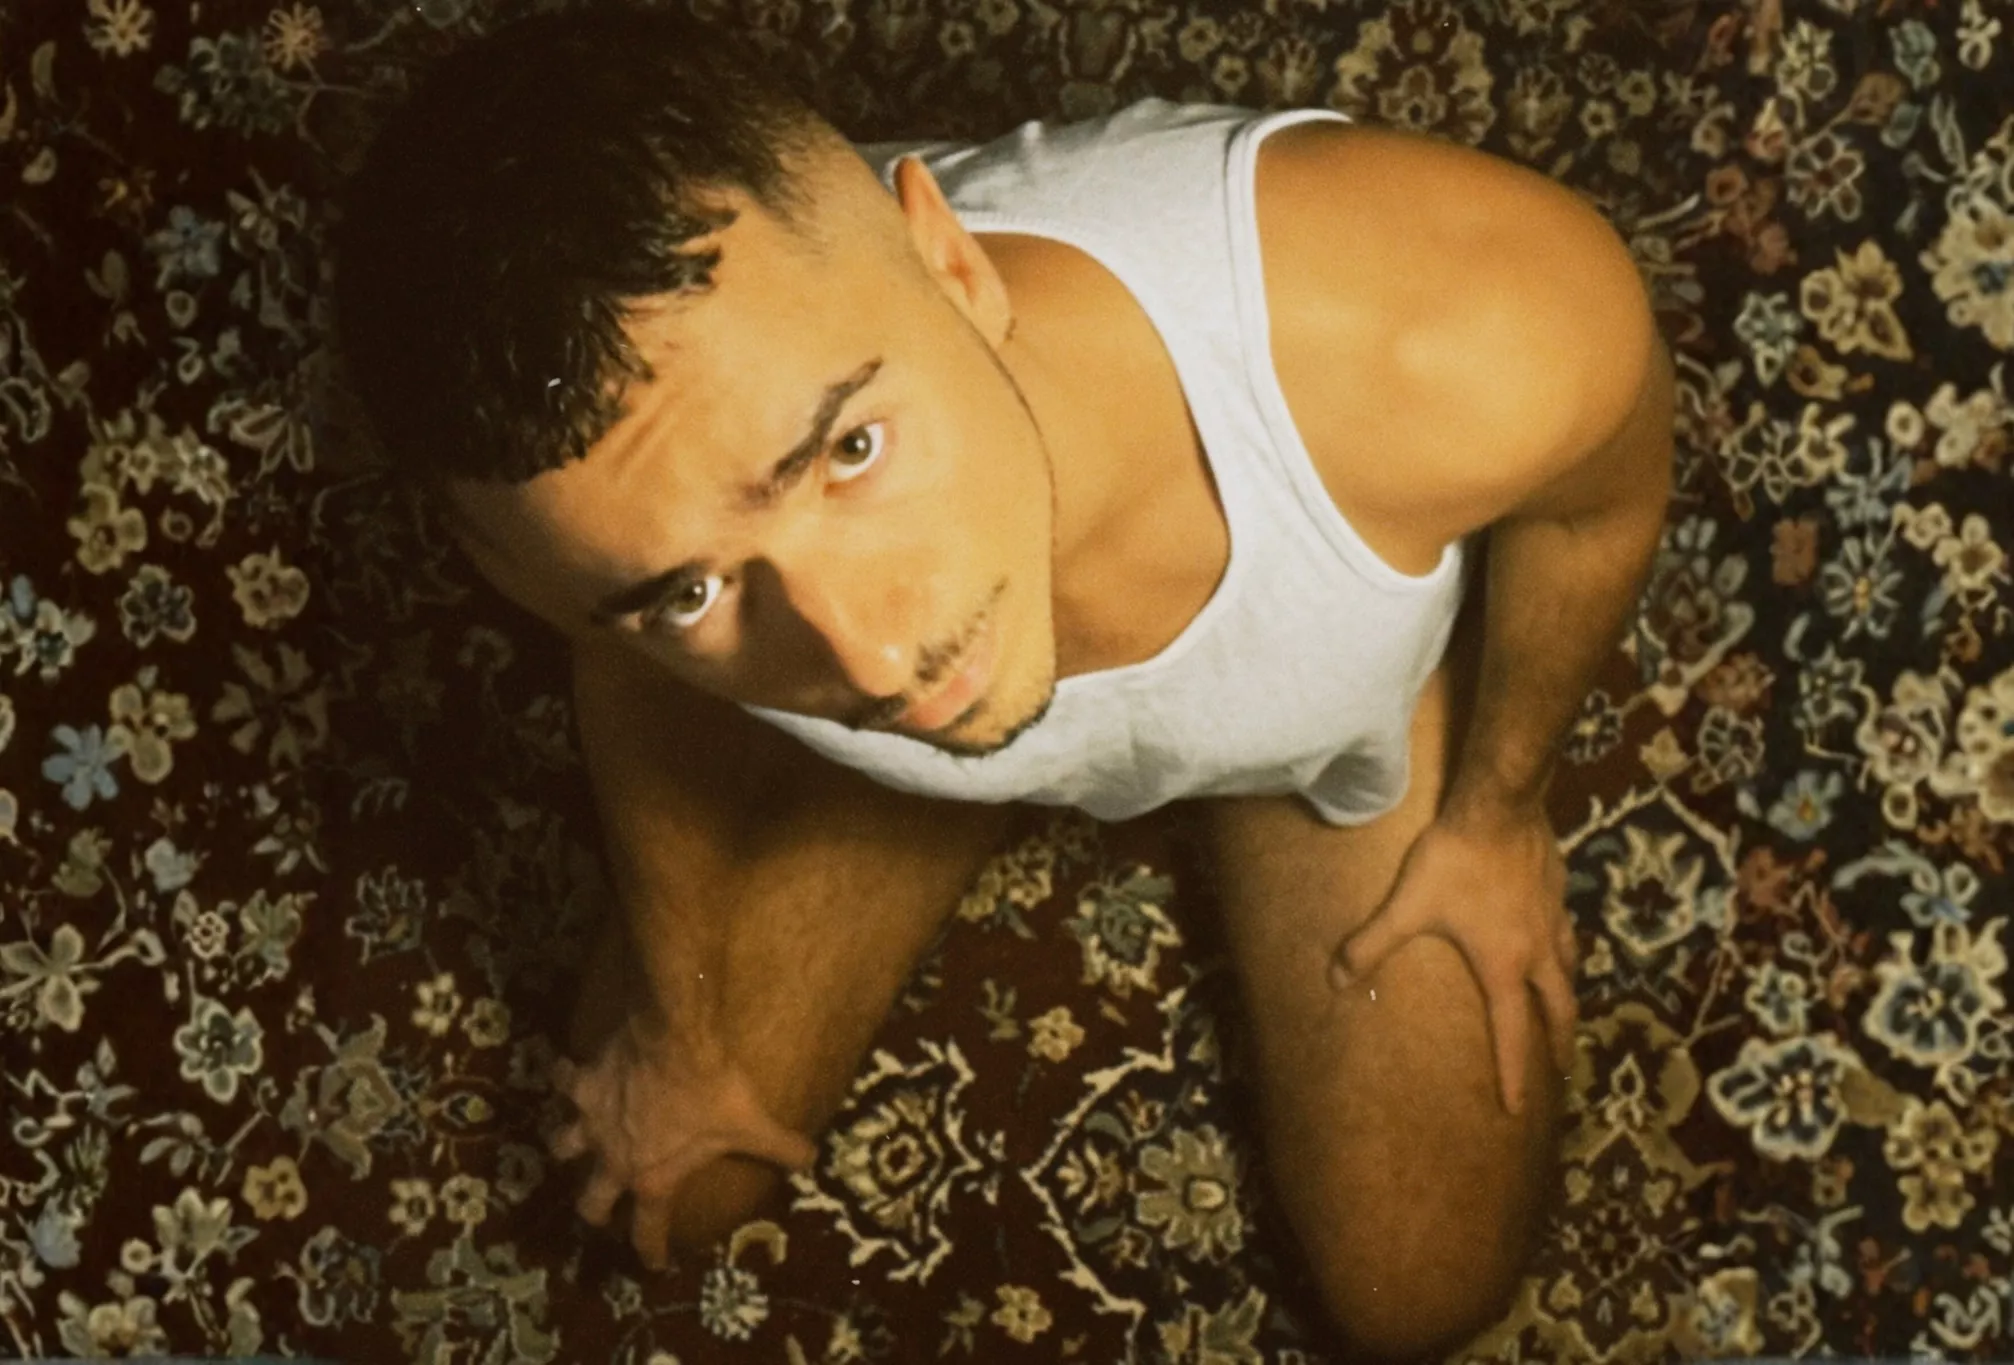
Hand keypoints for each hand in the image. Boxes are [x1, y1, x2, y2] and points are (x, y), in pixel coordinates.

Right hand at [548, 1016, 817, 1269]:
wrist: (676, 1037)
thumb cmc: (713, 1089)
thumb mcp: (754, 1124)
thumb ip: (782, 1148)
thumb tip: (814, 1162)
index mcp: (653, 1179)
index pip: (648, 1230)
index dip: (652, 1252)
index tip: (655, 1265)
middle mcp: (615, 1159)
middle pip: (591, 1202)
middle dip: (594, 1213)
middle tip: (599, 1214)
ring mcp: (593, 1122)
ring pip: (563, 1147)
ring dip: (567, 1147)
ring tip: (573, 1143)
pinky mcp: (583, 1084)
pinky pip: (561, 1082)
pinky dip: (561, 1078)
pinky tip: (564, 1071)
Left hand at [1329, 807, 1578, 1115]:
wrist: (1499, 805)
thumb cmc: (1453, 861)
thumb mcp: (1407, 906)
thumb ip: (1371, 945)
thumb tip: (1335, 981)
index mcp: (1504, 964)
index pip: (1511, 1031)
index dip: (1513, 1072)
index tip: (1518, 1109)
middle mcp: (1537, 949)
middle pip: (1559, 1006)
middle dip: (1560, 1041)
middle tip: (1563, 1068)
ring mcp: (1553, 917)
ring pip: (1570, 966)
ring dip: (1567, 992)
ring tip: (1565, 1006)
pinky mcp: (1558, 887)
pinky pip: (1566, 927)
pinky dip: (1565, 945)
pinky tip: (1555, 936)